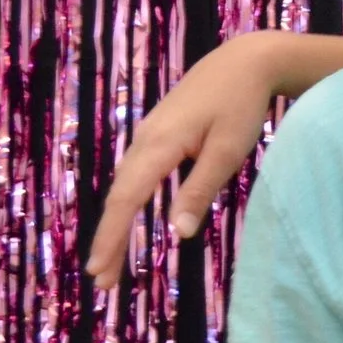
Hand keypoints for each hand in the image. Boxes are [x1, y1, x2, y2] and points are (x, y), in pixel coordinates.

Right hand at [84, 34, 285, 290]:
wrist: (244, 60)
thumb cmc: (241, 105)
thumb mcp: (227, 151)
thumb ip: (199, 190)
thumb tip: (176, 234)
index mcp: (158, 145)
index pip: (126, 199)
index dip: (111, 237)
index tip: (99, 270)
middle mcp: (144, 140)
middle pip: (118, 196)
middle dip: (108, 239)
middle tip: (101, 281)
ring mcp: (148, 135)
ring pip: (124, 185)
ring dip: (116, 222)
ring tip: (110, 260)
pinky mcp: (157, 133)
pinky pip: (134, 173)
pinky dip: (127, 201)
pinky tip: (127, 218)